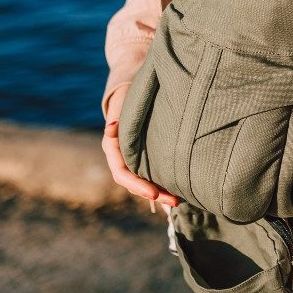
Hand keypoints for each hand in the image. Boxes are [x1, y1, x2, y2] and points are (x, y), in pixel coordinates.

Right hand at [102, 86, 179, 206]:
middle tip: (174, 202)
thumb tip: (112, 125)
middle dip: (153, 195)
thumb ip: (119, 114)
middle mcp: (121, 157)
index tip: (153, 193)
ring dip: (160, 193)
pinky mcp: (145, 158)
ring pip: (144, 182)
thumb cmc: (129, 95)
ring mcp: (133, 159)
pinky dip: (163, 184)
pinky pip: (152, 175)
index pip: (122, 173)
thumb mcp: (124, 102)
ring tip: (180, 200)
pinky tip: (180, 190)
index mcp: (112, 147)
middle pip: (134, 183)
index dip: (137, 185)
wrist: (133, 91)